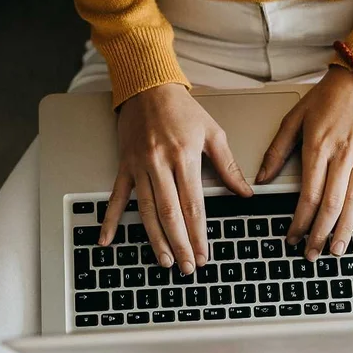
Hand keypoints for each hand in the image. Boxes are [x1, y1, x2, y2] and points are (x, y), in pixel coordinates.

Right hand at [100, 83, 252, 272]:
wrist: (148, 85)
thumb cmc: (181, 108)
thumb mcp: (213, 133)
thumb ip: (228, 166)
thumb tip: (245, 193)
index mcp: (184, 157)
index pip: (193, 205)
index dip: (198, 234)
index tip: (203, 254)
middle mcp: (160, 164)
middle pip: (170, 214)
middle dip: (180, 244)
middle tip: (186, 267)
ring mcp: (139, 167)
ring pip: (147, 210)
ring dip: (155, 239)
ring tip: (164, 260)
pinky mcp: (124, 166)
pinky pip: (117, 197)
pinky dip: (110, 220)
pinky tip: (107, 240)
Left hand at [256, 66, 352, 261]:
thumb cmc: (326, 96)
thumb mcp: (293, 119)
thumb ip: (277, 151)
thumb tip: (262, 179)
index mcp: (318, 148)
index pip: (308, 195)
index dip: (299, 221)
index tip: (293, 237)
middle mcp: (342, 156)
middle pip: (331, 205)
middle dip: (319, 233)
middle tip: (311, 253)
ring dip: (346, 230)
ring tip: (337, 250)